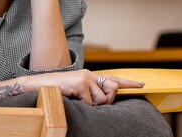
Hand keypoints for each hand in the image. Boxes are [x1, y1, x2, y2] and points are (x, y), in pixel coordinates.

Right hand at [27, 69, 143, 105]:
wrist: (40, 86)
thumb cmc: (58, 91)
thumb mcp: (78, 92)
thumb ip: (92, 93)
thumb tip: (106, 99)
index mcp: (91, 76)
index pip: (113, 78)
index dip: (128, 83)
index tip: (142, 85)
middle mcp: (91, 75)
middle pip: (111, 92)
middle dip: (104, 101)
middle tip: (87, 101)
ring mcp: (86, 78)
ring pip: (102, 100)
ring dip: (91, 105)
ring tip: (77, 100)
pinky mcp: (81, 84)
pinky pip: (90, 103)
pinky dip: (82, 106)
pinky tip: (73, 99)